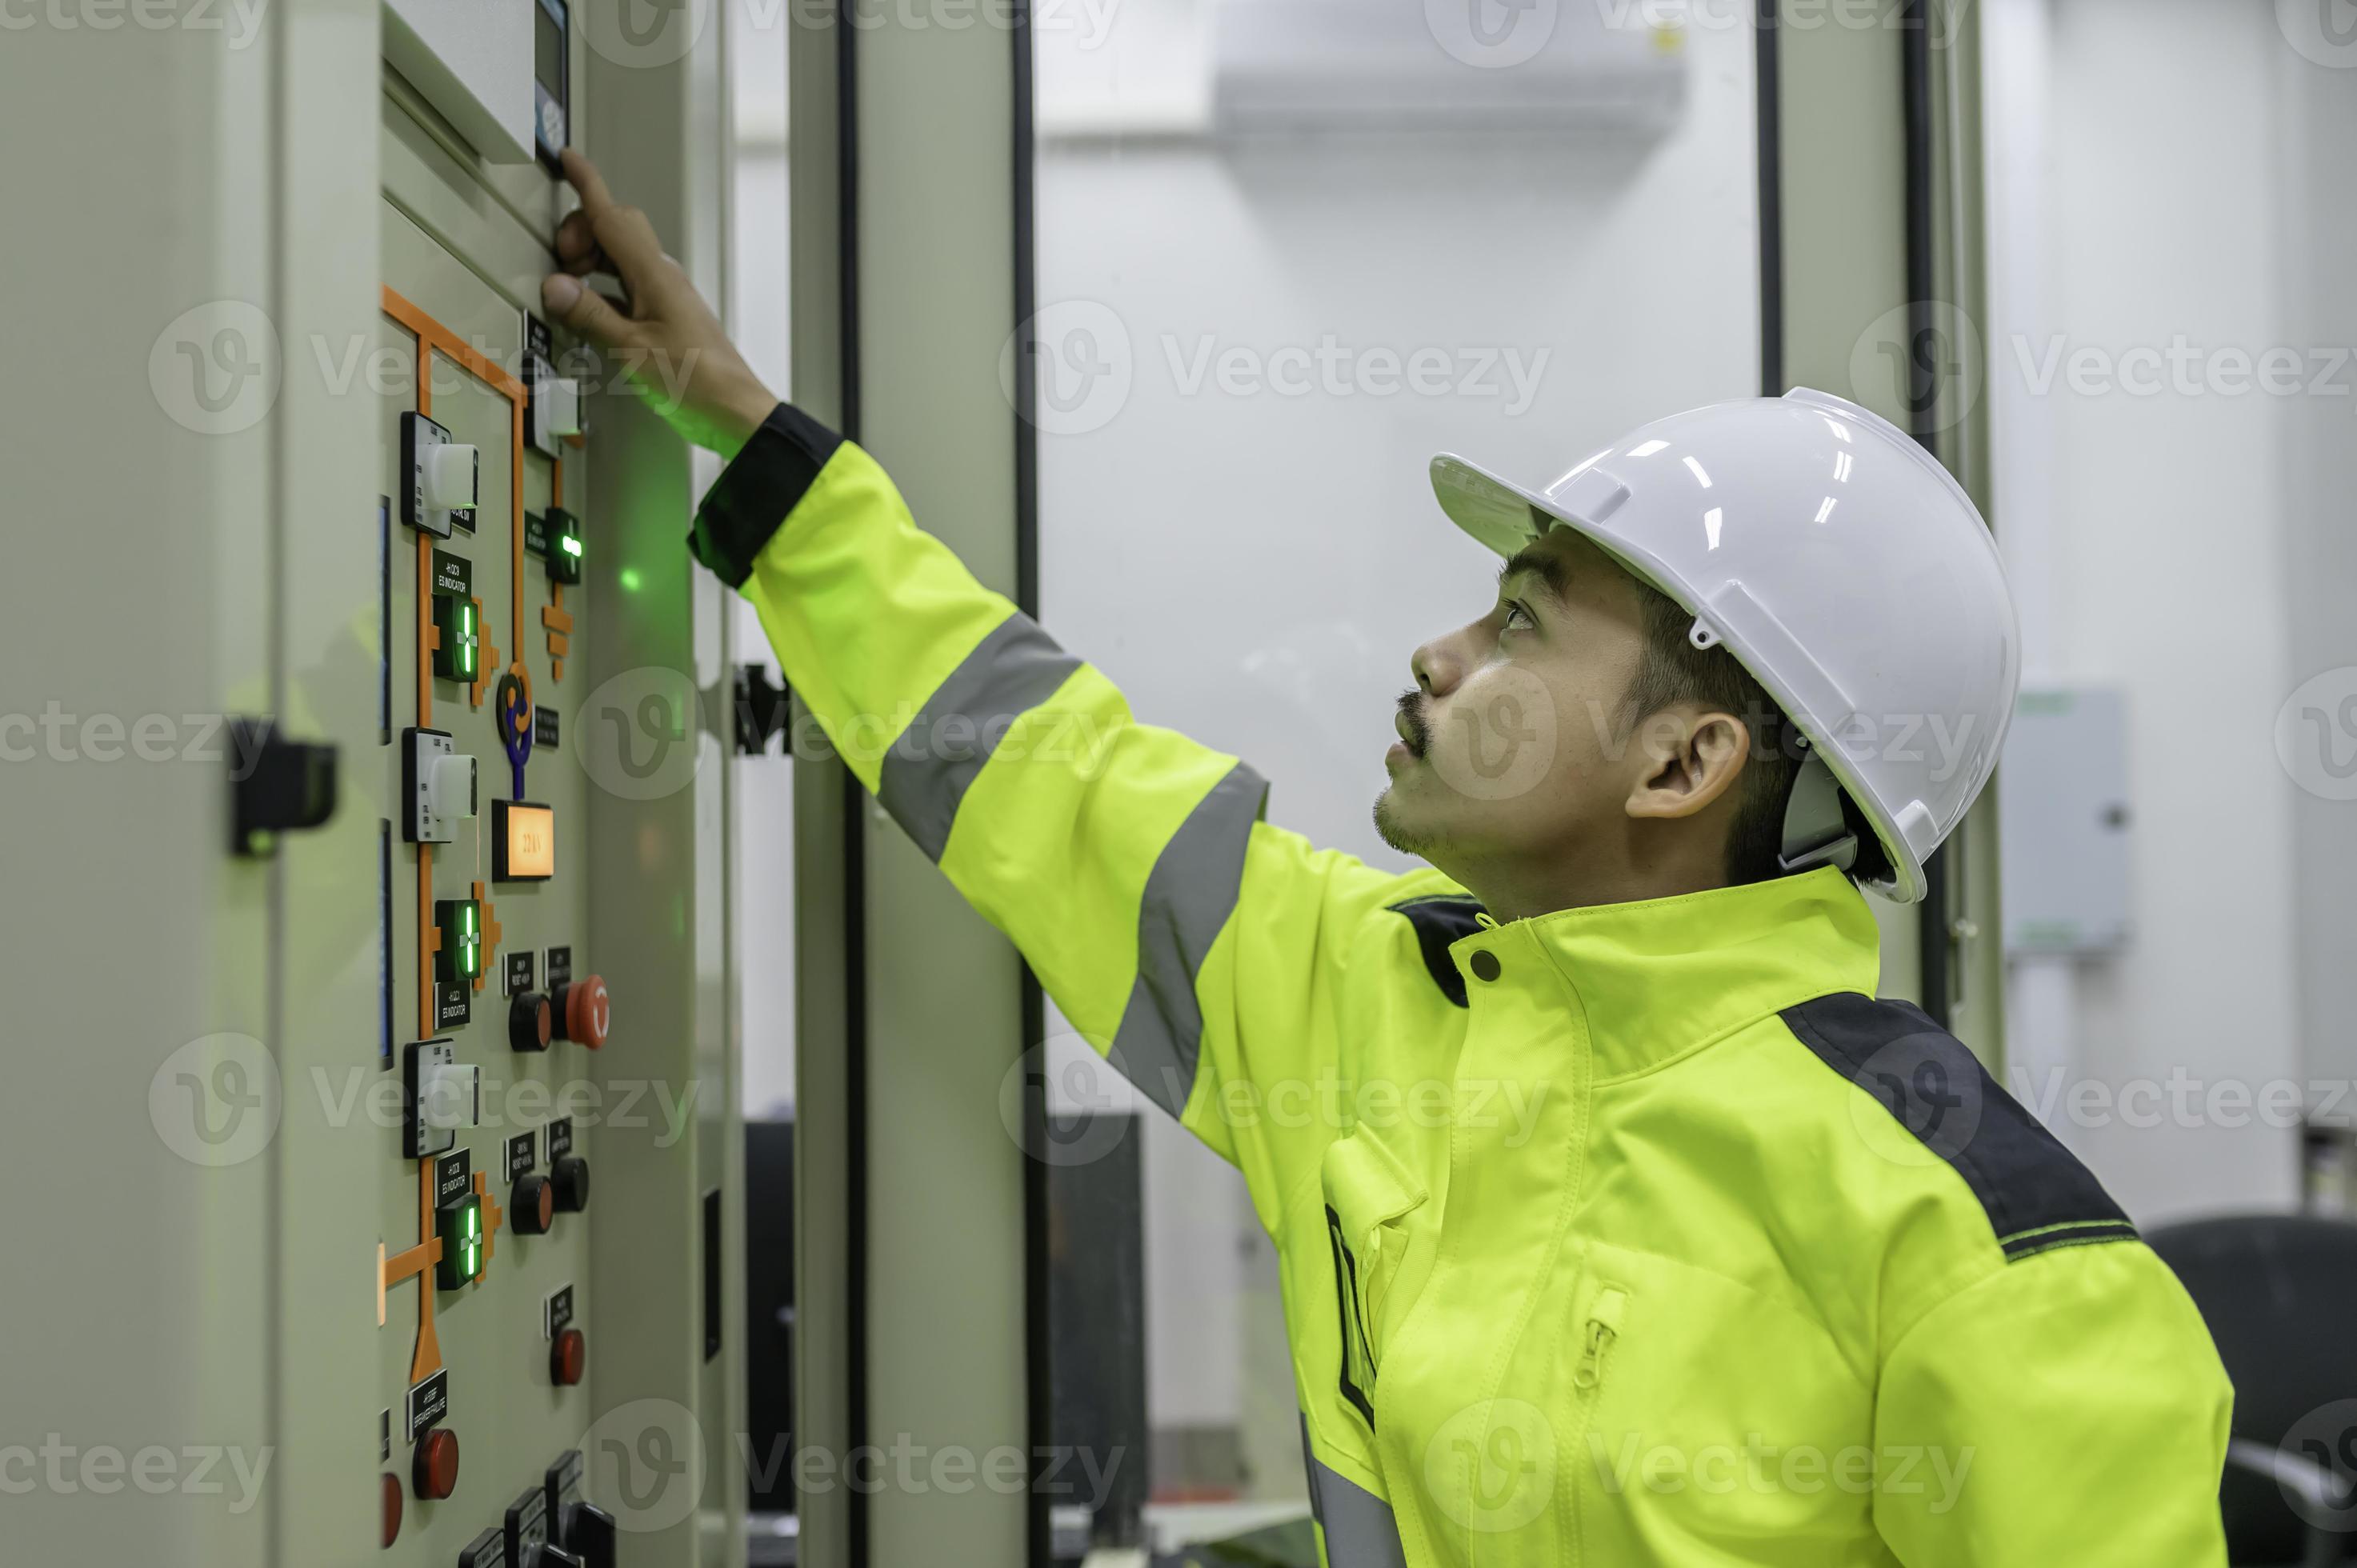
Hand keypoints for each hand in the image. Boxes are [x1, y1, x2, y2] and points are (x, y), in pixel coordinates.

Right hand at [541, 148, 778, 457]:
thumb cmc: (694, 380)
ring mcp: (664, 295)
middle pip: (615, 228)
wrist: (733, 409)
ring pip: (620, 257)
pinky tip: (592, 312)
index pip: (612, 214)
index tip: (567, 158)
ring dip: (590, 261)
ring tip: (571, 290)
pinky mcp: (665, 316)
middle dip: (581, 232)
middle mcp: (660, 276)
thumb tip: (555, 287)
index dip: (588, 183)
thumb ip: (590, 315)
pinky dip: (603, 288)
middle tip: (561, 264)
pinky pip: (627, 287)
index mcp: (653, 273)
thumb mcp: (630, 348)